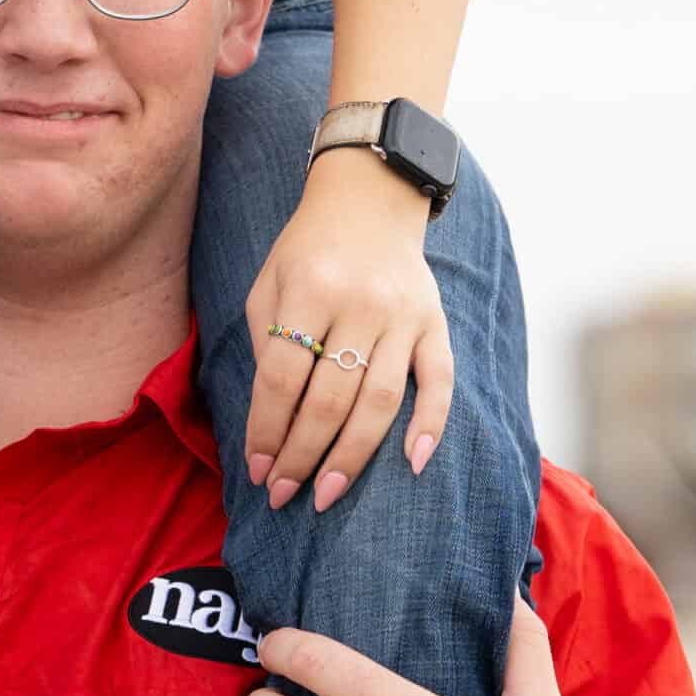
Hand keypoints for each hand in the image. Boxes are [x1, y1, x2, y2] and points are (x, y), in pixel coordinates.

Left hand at [241, 149, 456, 509]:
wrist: (369, 199)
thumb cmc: (307, 249)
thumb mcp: (269, 281)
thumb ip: (267, 343)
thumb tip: (270, 418)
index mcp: (309, 289)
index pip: (284, 378)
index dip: (267, 431)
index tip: (256, 470)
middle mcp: (360, 304)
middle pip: (330, 399)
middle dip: (301, 456)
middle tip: (283, 495)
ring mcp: (403, 316)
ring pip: (379, 402)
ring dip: (351, 457)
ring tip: (324, 495)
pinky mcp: (434, 323)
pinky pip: (439, 382)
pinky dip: (430, 425)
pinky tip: (413, 464)